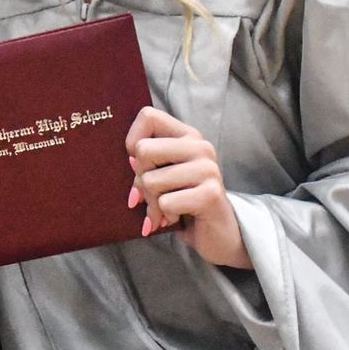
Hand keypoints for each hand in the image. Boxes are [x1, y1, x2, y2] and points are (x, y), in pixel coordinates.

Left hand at [126, 107, 249, 268]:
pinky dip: (162, 216)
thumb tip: (130, 161)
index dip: (132, 140)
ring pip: (151, 181)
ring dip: (151, 204)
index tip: (136, 162)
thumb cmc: (183, 201)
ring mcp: (208, 169)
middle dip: (139, 180)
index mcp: (188, 135)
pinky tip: (174, 219)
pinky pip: (165, 203)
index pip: (148, 116)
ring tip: (163, 210)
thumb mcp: (163, 176)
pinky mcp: (210, 194)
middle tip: (150, 195)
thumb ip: (147, 163)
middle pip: (143, 150)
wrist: (217, 233)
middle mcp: (201, 147)